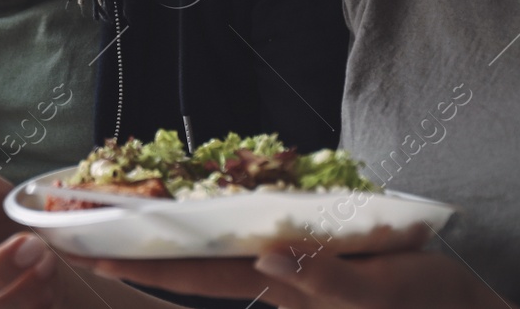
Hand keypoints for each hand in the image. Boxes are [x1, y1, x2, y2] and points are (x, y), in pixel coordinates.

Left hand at [79, 248, 509, 307]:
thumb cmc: (433, 303)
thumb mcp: (383, 290)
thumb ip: (326, 282)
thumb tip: (266, 262)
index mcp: (289, 288)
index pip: (202, 276)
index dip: (147, 263)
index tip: (94, 252)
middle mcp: (282, 286)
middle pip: (198, 268)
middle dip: (143, 255)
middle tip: (87, 235)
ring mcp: (297, 282)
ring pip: (222, 260)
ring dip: (173, 247)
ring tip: (127, 221)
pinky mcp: (318, 272)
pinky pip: (257, 253)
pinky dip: (220, 237)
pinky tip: (202, 219)